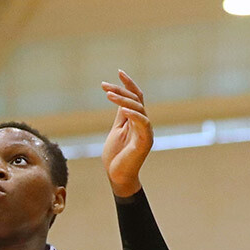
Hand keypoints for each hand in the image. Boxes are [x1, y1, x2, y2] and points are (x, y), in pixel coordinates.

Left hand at [101, 70, 152, 197]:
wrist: (118, 177)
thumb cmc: (116, 156)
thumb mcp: (117, 130)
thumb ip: (121, 116)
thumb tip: (120, 100)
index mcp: (136, 120)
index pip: (136, 97)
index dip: (128, 84)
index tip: (118, 72)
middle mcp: (143, 124)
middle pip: (136, 100)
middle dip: (121, 90)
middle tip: (104, 86)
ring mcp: (145, 132)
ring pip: (138, 109)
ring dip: (123, 100)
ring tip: (108, 95)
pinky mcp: (145, 142)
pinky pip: (142, 124)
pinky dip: (134, 115)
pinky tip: (123, 109)